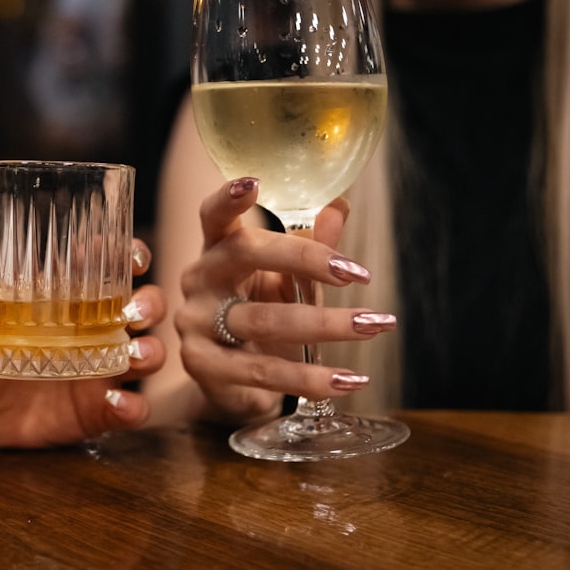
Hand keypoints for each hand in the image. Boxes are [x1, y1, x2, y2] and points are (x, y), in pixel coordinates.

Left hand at [0, 240, 166, 451]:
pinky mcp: (99, 412)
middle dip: (150, 302)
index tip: (128, 255)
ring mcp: (100, 372)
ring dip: (150, 351)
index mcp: (64, 300)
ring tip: (132, 356)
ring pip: (148, 353)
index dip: (127, 254)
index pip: (108, 266)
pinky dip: (132, 406)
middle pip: (143, 305)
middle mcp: (92, 331)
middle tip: (134, 310)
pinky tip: (116, 403)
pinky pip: (132, 408)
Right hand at [176, 178, 395, 421]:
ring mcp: (196, 324)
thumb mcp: (284, 281)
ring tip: (373, 325)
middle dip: (304, 259)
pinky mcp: (203, 366)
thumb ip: (308, 247)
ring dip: (325, 324)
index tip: (254, 183)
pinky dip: (310, 378)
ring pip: (262, 319)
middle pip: (242, 255)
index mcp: (216, 250)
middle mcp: (199, 280)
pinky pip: (263, 371)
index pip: (214, 216)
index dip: (228, 199)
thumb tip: (338, 206)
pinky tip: (348, 380)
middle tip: (355, 273)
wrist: (232, 385)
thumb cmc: (259, 319)